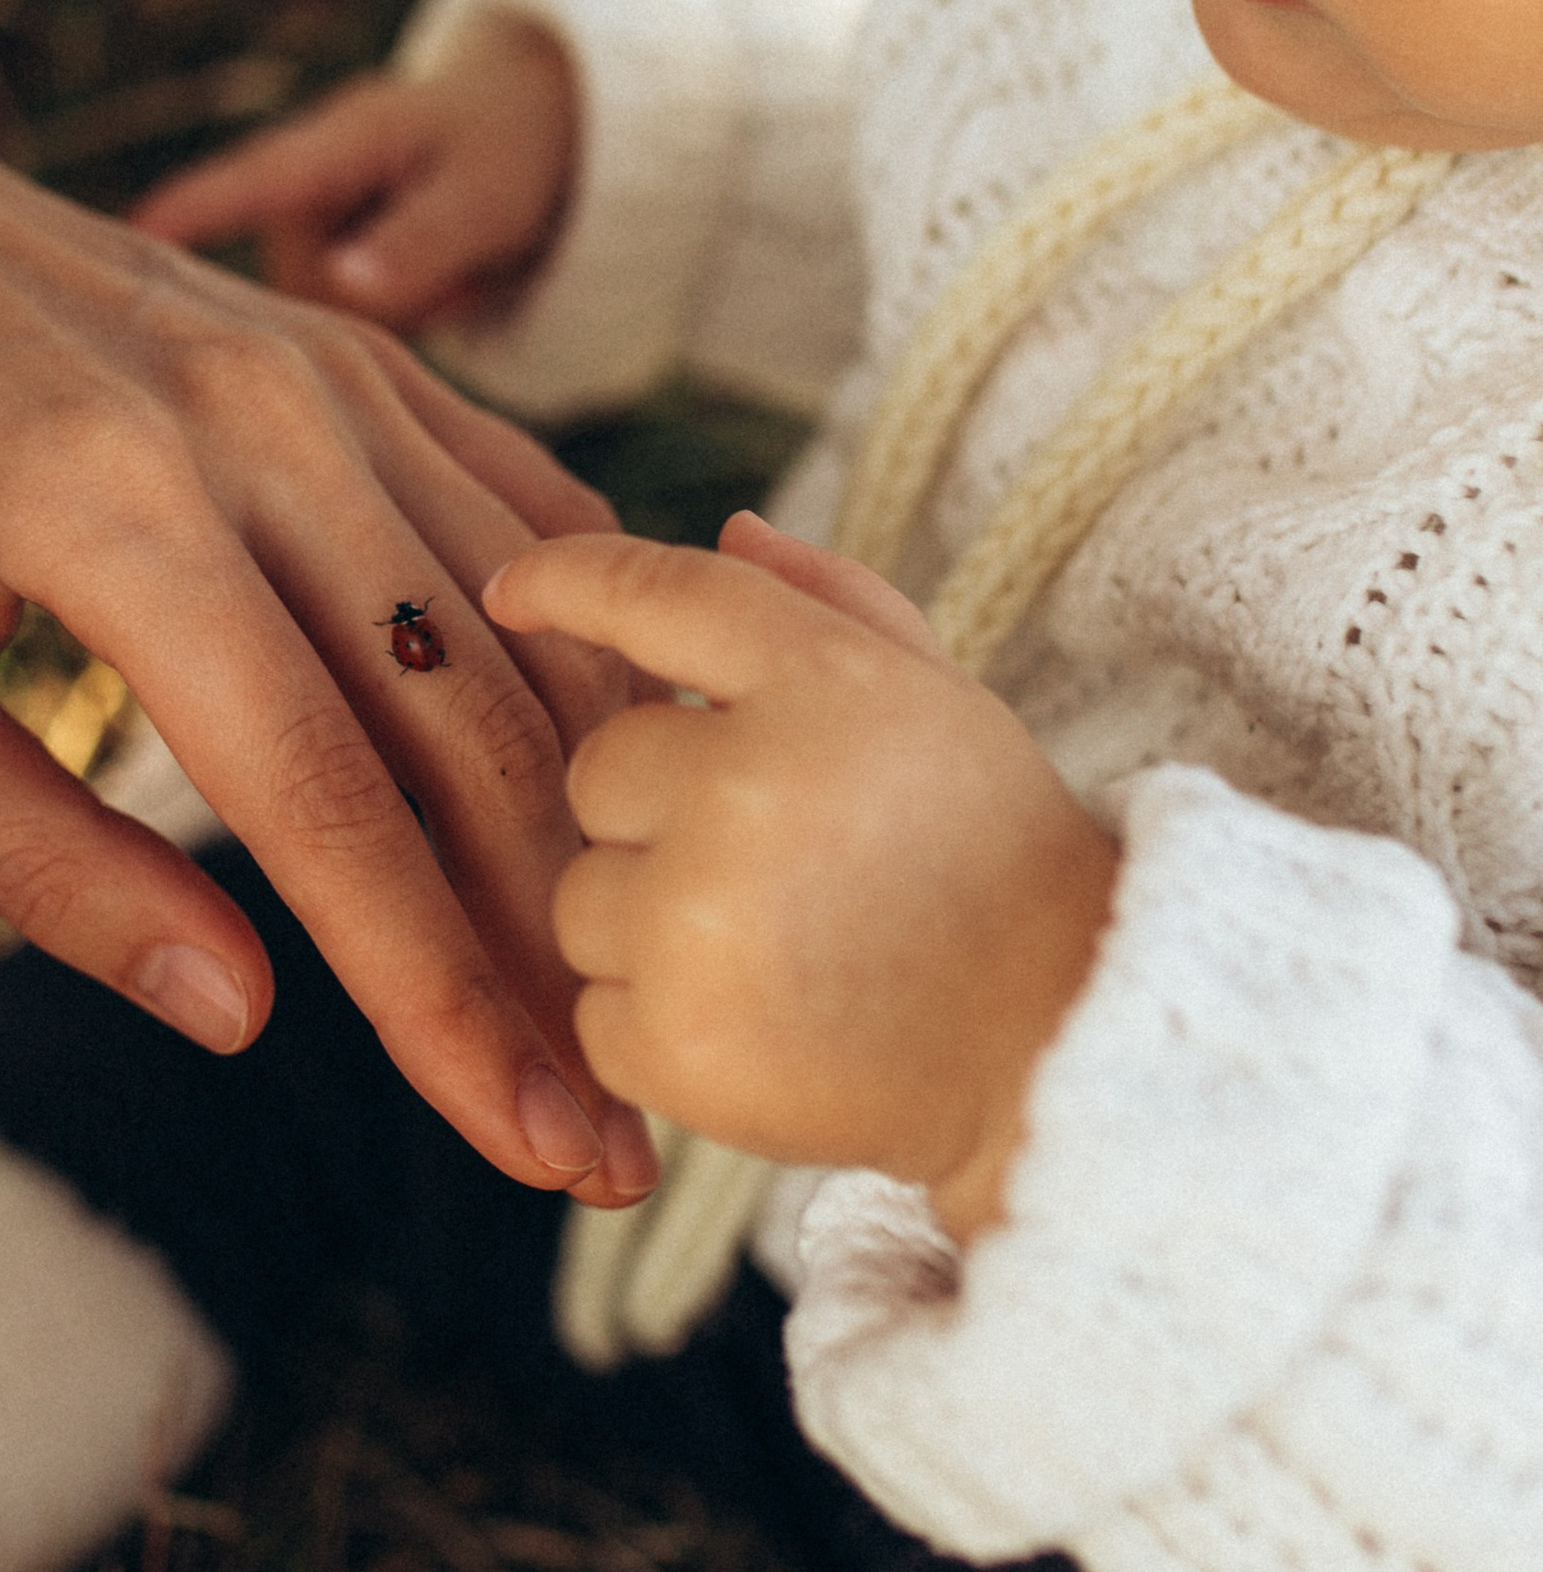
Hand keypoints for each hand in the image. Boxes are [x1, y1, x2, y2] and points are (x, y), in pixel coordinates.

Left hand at [0, 22, 656, 1207]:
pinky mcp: (372, 355)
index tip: (530, 1146)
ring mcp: (339, 374)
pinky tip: (625, 800)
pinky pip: (533, 526)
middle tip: (611, 1141)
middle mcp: (264, 427)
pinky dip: (593, 669)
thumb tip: (244, 1017)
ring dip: (595, 838)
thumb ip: (36, 861)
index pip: (326, 804)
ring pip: (531, 641)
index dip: (438, 998)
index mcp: (118, 514)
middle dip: (551, 959)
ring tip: (624, 1005)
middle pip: (470, 735)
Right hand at [132, 21, 578, 329]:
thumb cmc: (505, 150)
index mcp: (333, 144)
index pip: (247, 184)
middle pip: (290, 290)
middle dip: (371, 303)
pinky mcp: (316, 274)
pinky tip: (427, 285)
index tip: (125, 236)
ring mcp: (302, 236)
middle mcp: (297, 191)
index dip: (188, 213)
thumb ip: (418, 242)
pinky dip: (390, 322)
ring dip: (388, 316)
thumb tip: (343, 288)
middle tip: (451, 267)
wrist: (526, 138)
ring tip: (446, 267)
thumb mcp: (484, 194)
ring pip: (312, 322)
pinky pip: (332, 334)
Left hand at [484, 513, 1120, 1242]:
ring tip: (781, 950)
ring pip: (581, 896)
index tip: (512, 588)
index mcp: (821, 682)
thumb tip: (728, 528)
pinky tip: (766, 1024)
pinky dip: (657, 1025)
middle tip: (775, 863)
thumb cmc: (993, 855)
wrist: (1058, 1043)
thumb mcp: (938, 698)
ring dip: (651, 922)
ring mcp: (701, 920)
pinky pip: (593, 1010)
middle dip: (659, 812)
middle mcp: (748, 786)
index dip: (570, 581)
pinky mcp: (674, 1041)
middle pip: (598, 770)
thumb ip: (830, 600)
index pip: (659, 595)